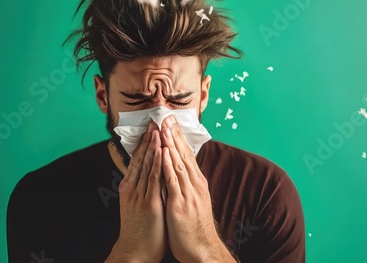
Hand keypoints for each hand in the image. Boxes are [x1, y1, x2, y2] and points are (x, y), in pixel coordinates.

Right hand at [106, 121, 166, 262]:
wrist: (134, 251)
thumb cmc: (139, 229)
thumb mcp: (136, 205)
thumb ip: (142, 189)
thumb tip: (149, 175)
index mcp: (130, 187)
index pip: (138, 160)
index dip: (145, 143)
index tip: (151, 128)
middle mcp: (132, 188)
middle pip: (141, 158)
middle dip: (149, 139)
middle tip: (154, 121)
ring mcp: (139, 195)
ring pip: (146, 165)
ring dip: (153, 146)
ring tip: (158, 129)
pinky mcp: (149, 203)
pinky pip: (154, 179)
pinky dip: (157, 163)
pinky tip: (161, 151)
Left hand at [160, 115, 235, 261]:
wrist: (203, 249)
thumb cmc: (195, 227)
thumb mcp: (193, 201)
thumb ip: (187, 184)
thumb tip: (179, 171)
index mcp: (196, 183)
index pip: (186, 155)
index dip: (178, 138)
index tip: (170, 122)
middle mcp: (194, 184)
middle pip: (183, 154)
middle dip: (173, 134)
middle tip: (166, 116)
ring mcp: (188, 193)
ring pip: (178, 163)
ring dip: (170, 144)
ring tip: (163, 127)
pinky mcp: (180, 204)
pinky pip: (173, 181)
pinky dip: (168, 165)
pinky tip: (164, 152)